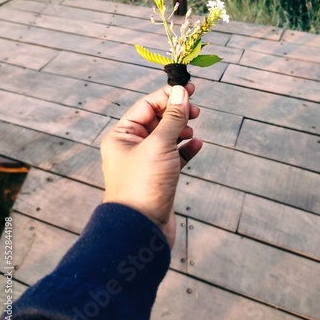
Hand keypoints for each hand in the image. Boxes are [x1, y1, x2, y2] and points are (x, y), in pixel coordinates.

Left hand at [101, 83, 201, 247]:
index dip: (168, 95)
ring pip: (166, 137)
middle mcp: (131, 146)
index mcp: (122, 135)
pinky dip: (185, 149)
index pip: (146, 105)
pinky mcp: (159, 177)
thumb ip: (172, 117)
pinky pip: (174, 156)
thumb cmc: (143, 184)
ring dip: (181, 130)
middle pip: (157, 119)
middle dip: (176, 113)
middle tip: (196, 110)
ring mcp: (145, 162)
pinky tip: (196, 144)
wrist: (141, 230)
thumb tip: (181, 92)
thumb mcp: (159, 145)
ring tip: (192, 129)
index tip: (190, 89)